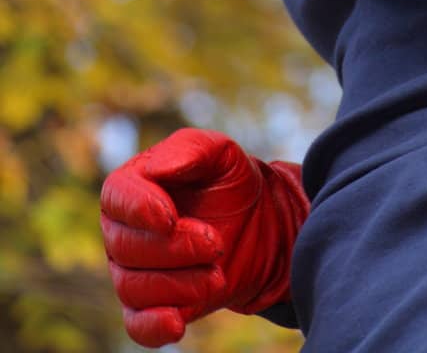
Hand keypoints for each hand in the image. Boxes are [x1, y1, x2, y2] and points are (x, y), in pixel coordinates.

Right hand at [99, 128, 308, 346]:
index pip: (116, 196)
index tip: (170, 218)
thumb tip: (155, 167)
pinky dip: (153, 327)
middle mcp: (123, 230)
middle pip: (125, 247)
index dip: (138, 209)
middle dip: (174, 249)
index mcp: (134, 186)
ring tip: (217, 274)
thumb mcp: (222, 154)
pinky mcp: (150, 308)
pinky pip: (137, 325)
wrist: (260, 225)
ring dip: (180, 283)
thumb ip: (190, 150)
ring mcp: (132, 272)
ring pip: (134, 287)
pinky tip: (177, 325)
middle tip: (216, 244)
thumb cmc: (231, 182)